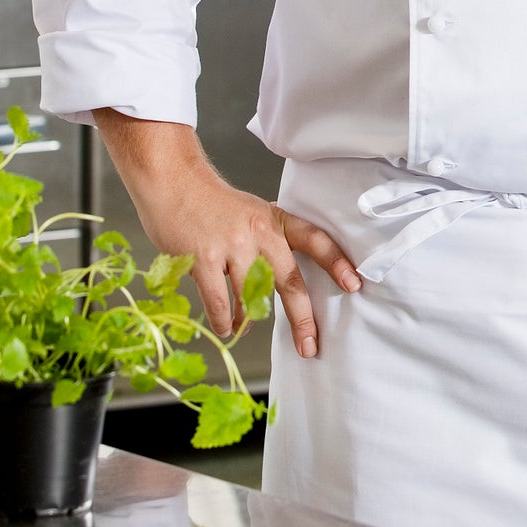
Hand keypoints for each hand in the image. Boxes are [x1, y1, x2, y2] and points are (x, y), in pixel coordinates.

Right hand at [93, 114, 359, 356]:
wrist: (171, 180)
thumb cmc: (210, 202)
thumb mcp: (251, 212)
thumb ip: (266, 243)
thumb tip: (274, 288)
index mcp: (274, 220)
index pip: (315, 239)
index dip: (337, 262)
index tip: (355, 283)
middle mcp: (258, 233)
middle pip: (290, 282)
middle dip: (303, 318)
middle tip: (310, 345)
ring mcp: (231, 246)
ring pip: (251, 298)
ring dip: (249, 320)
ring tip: (242, 328)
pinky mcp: (203, 259)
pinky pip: (220, 303)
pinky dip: (224, 320)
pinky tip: (225, 326)